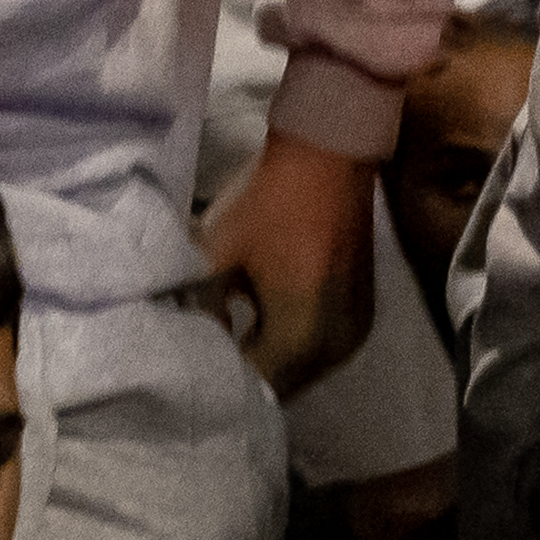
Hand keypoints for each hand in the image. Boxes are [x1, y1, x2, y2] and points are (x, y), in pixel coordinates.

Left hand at [193, 131, 374, 398]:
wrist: (331, 152)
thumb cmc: (270, 200)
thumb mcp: (216, 254)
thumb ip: (195, 306)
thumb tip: (179, 338)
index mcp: (301, 337)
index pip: (251, 387)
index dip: (216, 382)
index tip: (185, 367)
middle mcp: (334, 348)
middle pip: (278, 386)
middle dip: (240, 374)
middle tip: (199, 355)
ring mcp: (353, 332)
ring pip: (298, 370)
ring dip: (265, 360)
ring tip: (224, 338)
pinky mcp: (360, 314)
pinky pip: (317, 349)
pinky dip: (288, 343)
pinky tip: (257, 320)